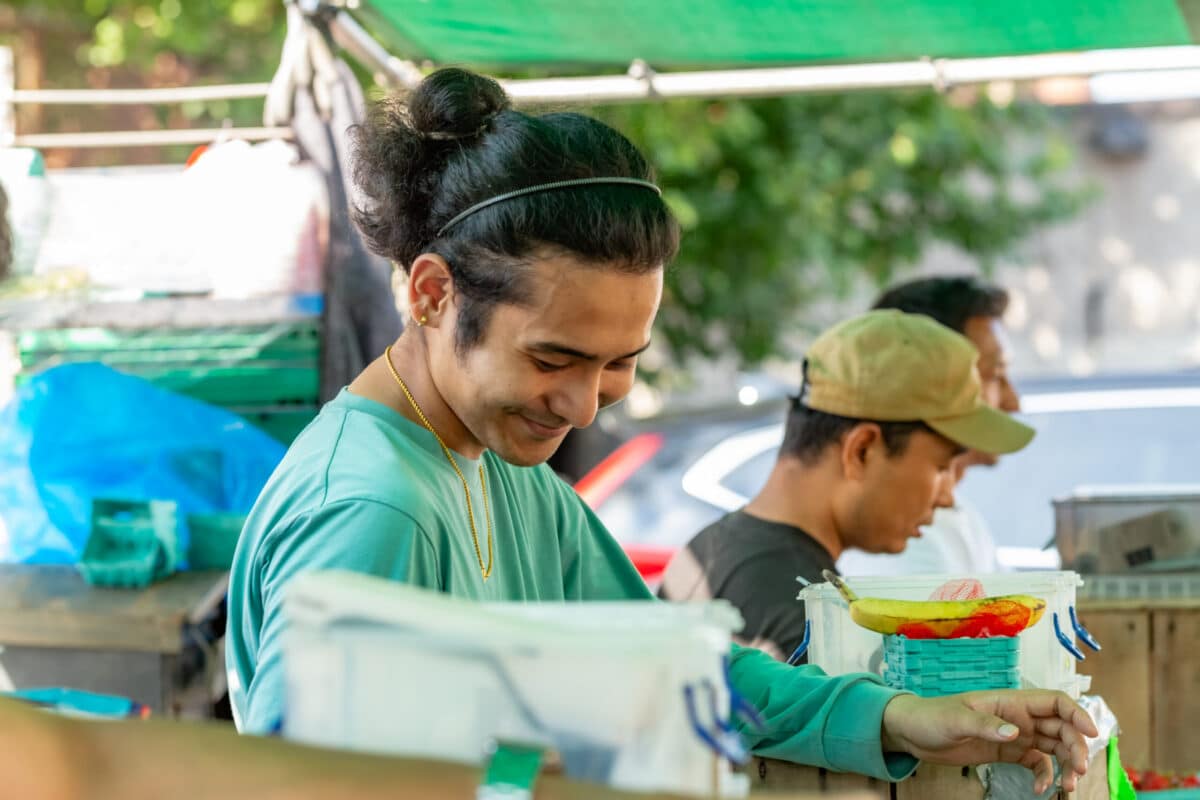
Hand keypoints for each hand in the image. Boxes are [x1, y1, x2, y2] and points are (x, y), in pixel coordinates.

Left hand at [880, 690, 1098, 793]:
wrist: (912, 733)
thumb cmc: (930, 717)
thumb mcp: (955, 720)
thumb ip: (985, 725)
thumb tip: (1015, 733)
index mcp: (1010, 701)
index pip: (1054, 701)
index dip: (1077, 714)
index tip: (1093, 733)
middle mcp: (1018, 716)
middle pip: (1061, 728)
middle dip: (1076, 747)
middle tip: (1078, 771)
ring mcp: (1015, 735)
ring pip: (1054, 747)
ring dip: (1067, 765)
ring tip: (1068, 787)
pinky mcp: (1008, 752)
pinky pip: (1038, 763)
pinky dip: (1045, 776)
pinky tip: (1041, 789)